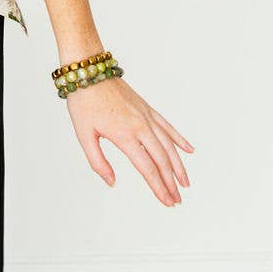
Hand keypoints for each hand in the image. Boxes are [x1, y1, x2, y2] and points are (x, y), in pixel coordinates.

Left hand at [65, 74, 193, 205]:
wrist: (88, 70)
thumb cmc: (83, 101)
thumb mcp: (84, 134)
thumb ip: (98, 161)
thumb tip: (112, 182)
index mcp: (124, 135)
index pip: (147, 167)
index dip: (158, 187)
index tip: (167, 202)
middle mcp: (140, 125)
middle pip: (161, 159)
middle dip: (171, 182)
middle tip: (177, 200)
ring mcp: (145, 115)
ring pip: (168, 144)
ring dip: (178, 165)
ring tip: (185, 182)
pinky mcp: (146, 107)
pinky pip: (167, 125)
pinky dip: (179, 138)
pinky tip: (189, 150)